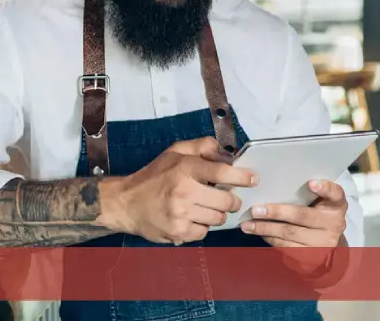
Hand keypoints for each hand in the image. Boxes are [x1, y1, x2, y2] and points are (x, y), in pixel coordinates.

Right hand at [97, 136, 257, 244]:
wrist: (126, 203)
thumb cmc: (154, 176)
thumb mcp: (175, 152)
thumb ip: (201, 146)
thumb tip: (225, 152)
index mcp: (185, 168)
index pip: (223, 172)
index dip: (242, 177)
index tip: (253, 179)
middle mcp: (184, 191)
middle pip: (226, 200)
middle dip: (231, 200)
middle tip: (227, 198)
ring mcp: (181, 214)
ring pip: (218, 218)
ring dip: (217, 214)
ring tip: (206, 207)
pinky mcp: (178, 232)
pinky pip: (204, 232)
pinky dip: (203, 227)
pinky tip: (193, 218)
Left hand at [239, 179, 347, 273]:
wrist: (328, 246)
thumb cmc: (317, 214)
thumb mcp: (320, 202)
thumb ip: (307, 193)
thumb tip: (275, 181)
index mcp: (337, 205)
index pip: (335, 194)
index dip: (325, 188)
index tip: (311, 183)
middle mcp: (333, 224)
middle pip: (303, 216)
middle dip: (277, 212)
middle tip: (256, 210)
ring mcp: (323, 243)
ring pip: (290, 233)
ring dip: (266, 228)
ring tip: (248, 224)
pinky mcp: (312, 256)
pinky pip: (286, 247)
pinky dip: (270, 238)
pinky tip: (258, 233)